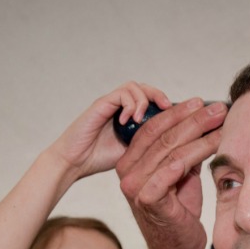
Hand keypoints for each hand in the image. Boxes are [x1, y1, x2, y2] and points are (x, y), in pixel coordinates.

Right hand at [48, 82, 171, 179]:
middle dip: (158, 95)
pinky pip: (120, 94)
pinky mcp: (101, 104)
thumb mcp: (132, 151)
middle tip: (167, 107)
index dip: (164, 103)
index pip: (151, 99)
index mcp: (128, 115)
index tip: (175, 114)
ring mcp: (110, 104)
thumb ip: (148, 141)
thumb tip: (172, 141)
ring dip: (143, 100)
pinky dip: (128, 105)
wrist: (74, 161)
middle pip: (144, 88)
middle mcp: (120, 106)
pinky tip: (127, 121)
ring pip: (133, 87)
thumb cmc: (99, 158)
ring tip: (141, 118)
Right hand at [117, 99, 227, 248]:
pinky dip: (187, 159)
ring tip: (222, 125)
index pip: (153, 128)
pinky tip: (207, 147)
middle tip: (218, 109)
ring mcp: (135, 188)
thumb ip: (184, 150)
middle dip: (194, 119)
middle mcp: (127, 172)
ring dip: (200, 135)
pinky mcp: (148, 202)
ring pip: (170, 152)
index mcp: (130, 162)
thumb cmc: (179, 213)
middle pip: (162, 137)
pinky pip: (168, 174)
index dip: (179, 112)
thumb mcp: (181, 175)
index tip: (204, 102)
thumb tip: (202, 121)